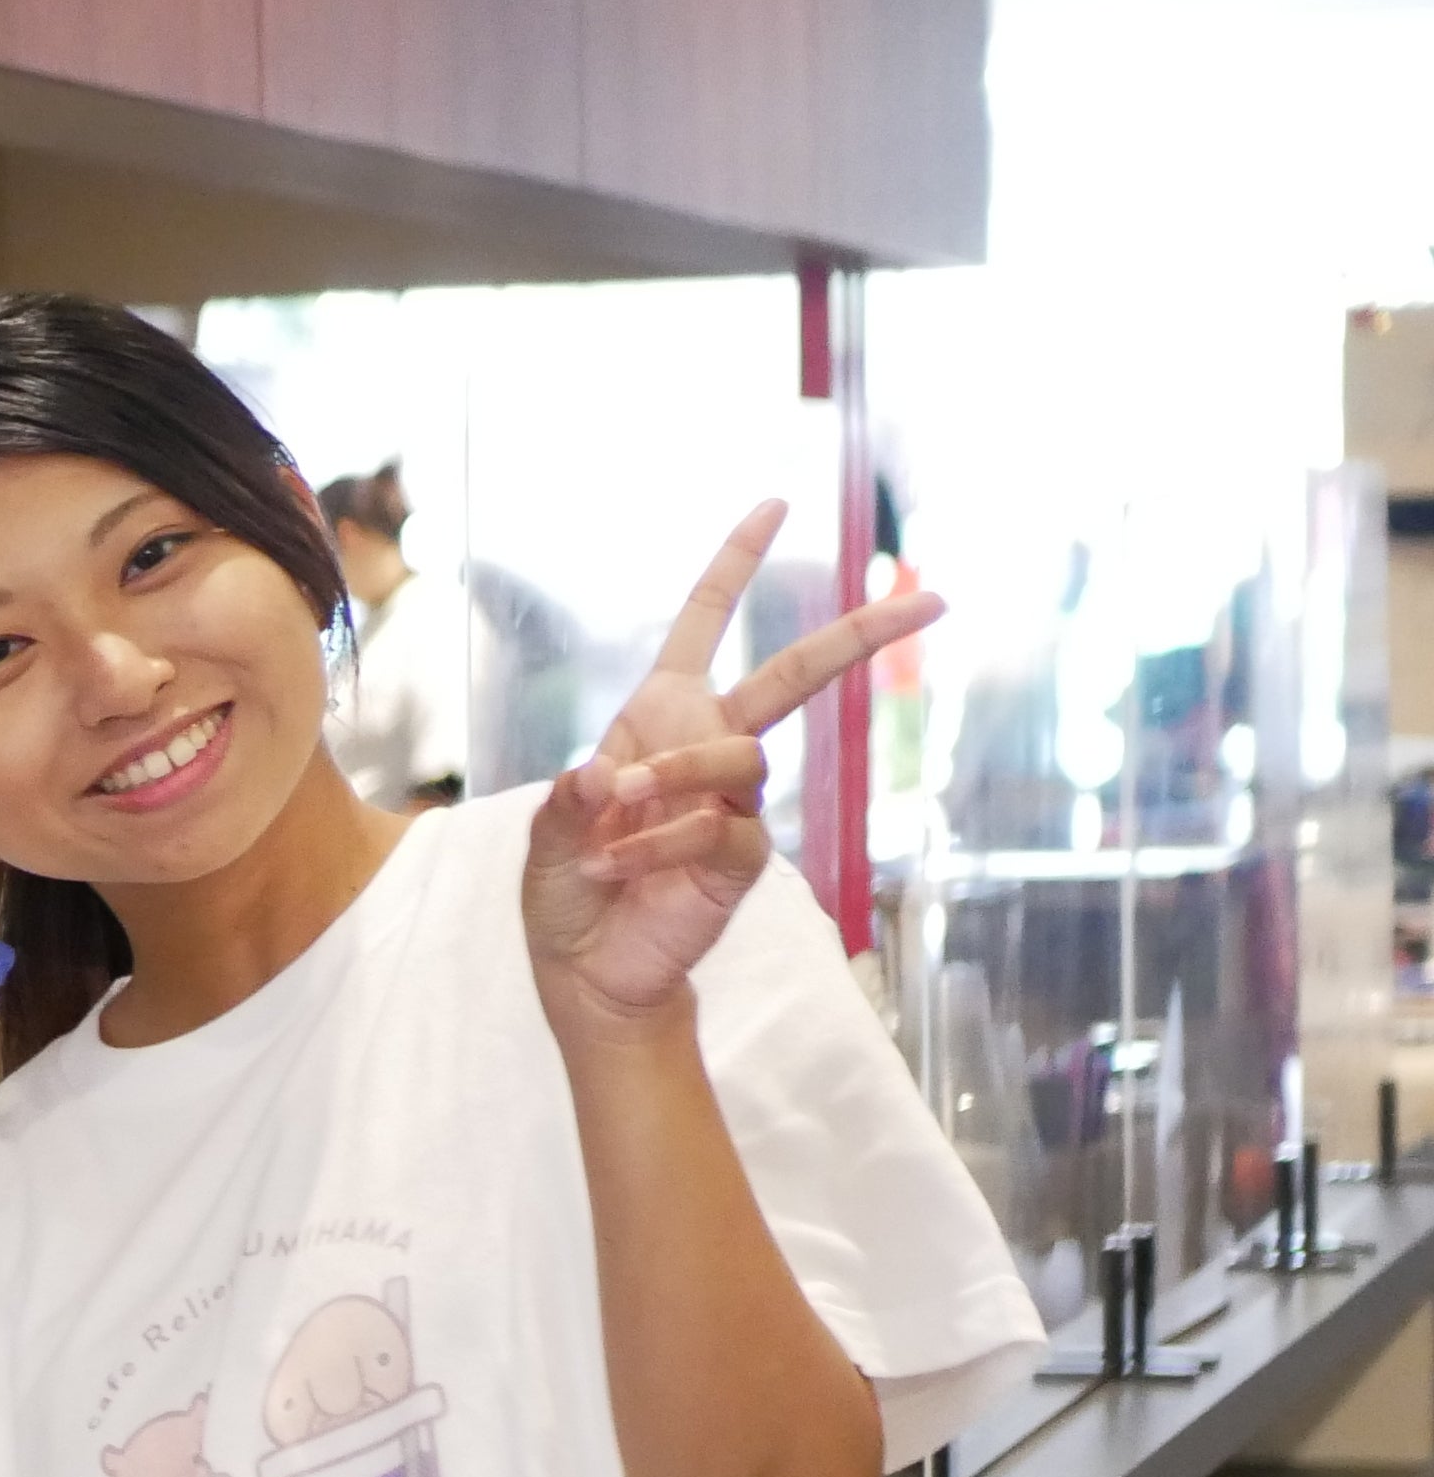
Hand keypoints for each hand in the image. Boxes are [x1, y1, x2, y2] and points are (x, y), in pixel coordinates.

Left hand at [524, 500, 940, 1042]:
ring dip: (671, 778)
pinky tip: (619, 869)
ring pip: (738, 756)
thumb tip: (607, 772)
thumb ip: (569, 802)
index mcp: (659, 716)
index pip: (701, 625)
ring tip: (609, 822)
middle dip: (858, 636)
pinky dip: (661, 844)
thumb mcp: (546, 838)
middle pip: (794, 677)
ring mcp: (735, 802)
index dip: (734, 566)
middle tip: (929, 603)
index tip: (775, 506)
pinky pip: (721, 828)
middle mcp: (708, 747)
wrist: (588, 971)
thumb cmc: (567, 893)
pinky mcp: (744, 856)